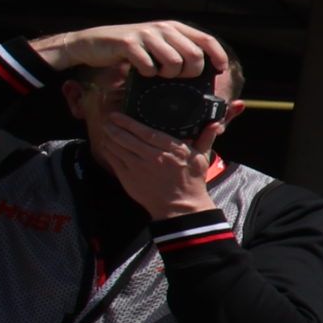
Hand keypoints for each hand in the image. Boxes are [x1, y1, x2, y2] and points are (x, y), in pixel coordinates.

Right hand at [32, 20, 227, 81]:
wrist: (93, 43)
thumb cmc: (130, 49)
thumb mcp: (158, 44)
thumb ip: (179, 50)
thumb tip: (205, 69)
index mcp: (174, 27)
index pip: (207, 40)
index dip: (218, 56)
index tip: (221, 70)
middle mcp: (163, 28)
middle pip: (194, 56)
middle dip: (190, 73)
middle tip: (177, 76)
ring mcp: (146, 35)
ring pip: (174, 62)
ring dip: (168, 75)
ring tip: (157, 73)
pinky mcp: (128, 44)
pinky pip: (149, 66)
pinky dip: (148, 74)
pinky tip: (141, 71)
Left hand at [87, 109, 216, 219]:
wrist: (180, 207)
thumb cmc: (192, 181)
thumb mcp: (201, 158)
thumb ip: (206, 138)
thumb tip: (216, 124)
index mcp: (172, 150)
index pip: (146, 132)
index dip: (129, 122)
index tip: (118, 115)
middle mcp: (154, 157)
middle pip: (127, 138)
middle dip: (114, 127)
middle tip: (108, 120)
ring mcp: (139, 168)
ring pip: (117, 148)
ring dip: (109, 137)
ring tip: (106, 130)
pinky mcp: (129, 178)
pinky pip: (114, 160)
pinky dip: (109, 151)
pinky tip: (108, 146)